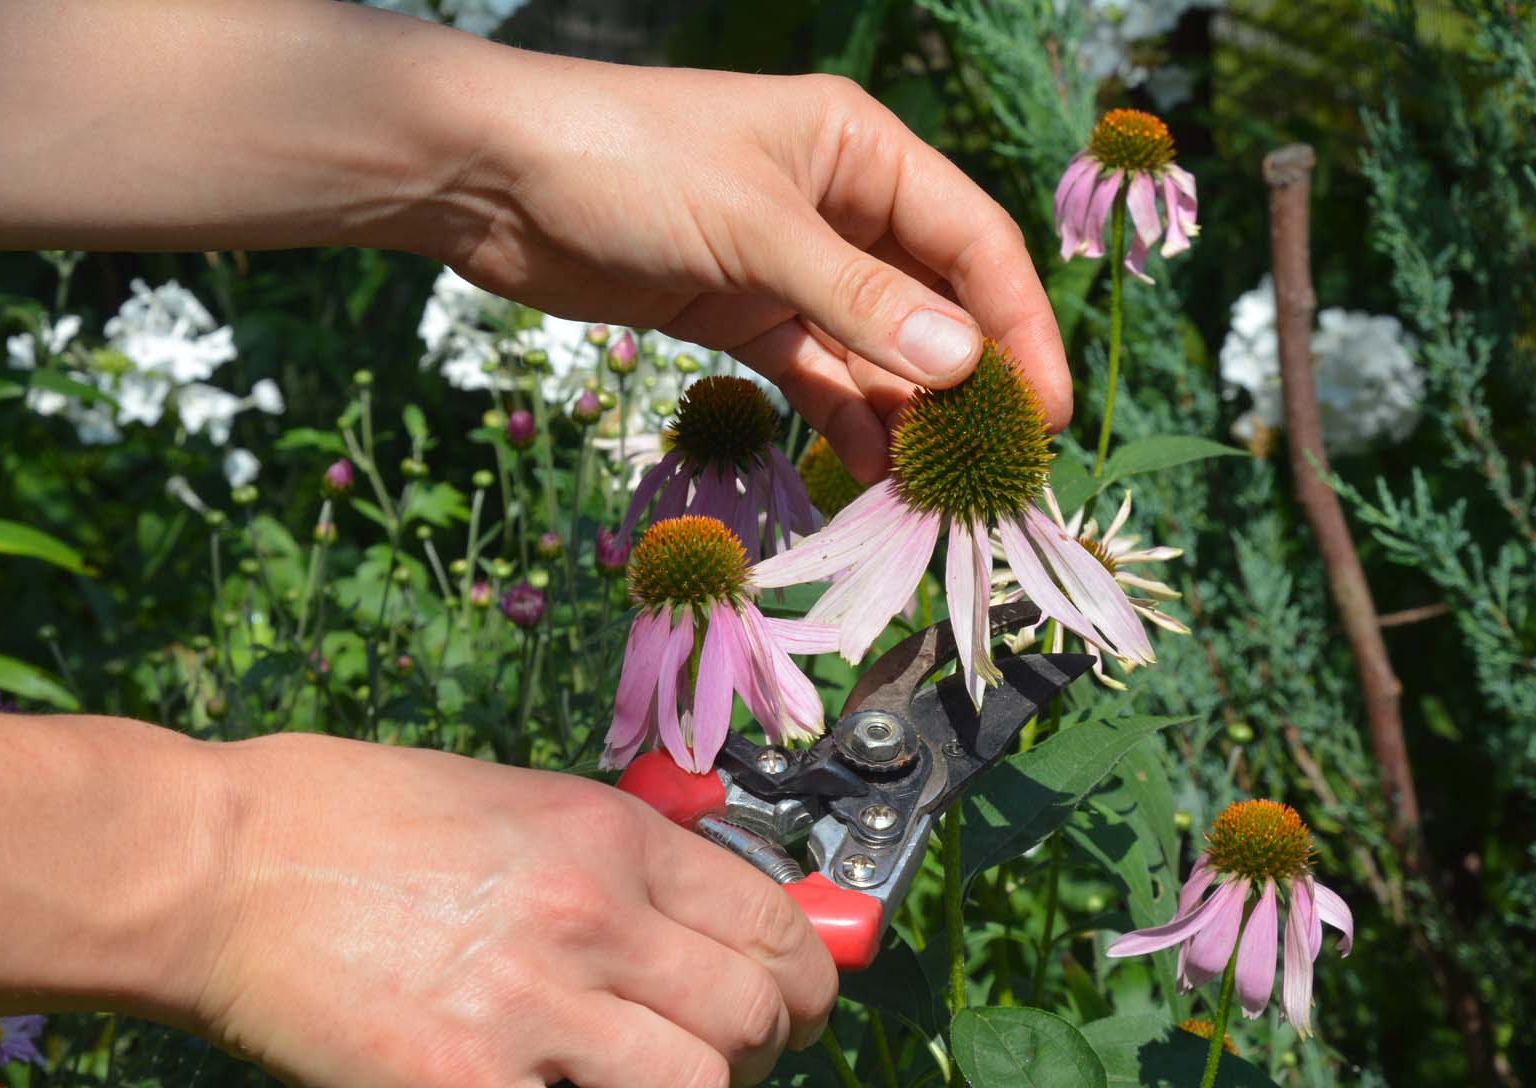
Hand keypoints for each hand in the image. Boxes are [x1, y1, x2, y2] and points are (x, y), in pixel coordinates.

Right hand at [192, 733, 837, 1087]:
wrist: (214, 863)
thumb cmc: (343, 816)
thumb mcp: (511, 795)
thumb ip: (609, 855)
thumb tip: (686, 915)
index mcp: (612, 836)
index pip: (778, 924)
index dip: (804, 983)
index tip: (786, 1007)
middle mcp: (594, 916)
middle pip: (761, 1018)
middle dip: (754, 1055)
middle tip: (701, 1061)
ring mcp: (533, 1007)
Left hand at [428, 57, 1071, 480]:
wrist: (491, 179)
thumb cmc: (626, 163)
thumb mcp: (754, 229)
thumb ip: (858, 303)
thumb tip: (962, 368)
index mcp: (861, 149)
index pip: (972, 242)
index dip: (1018, 328)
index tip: (1044, 413)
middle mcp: (839, 204)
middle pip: (932, 301)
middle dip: (966, 383)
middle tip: (998, 468)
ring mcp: (789, 264)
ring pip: (874, 348)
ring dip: (906, 414)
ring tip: (937, 489)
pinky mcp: (741, 313)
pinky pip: (814, 374)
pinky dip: (842, 419)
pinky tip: (871, 471)